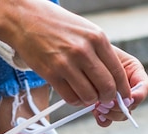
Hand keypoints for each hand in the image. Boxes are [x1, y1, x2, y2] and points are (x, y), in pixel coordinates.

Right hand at [3, 1, 130, 105]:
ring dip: (90, 101)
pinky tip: (74, 94)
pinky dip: (75, 101)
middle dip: (108, 98)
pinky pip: (70, 98)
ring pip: (89, 96)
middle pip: (106, 87)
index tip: (122, 97)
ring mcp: (66, 63)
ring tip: (86, 95)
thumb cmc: (57, 25)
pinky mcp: (51, 74)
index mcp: (97, 38)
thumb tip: (113, 77)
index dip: (122, 89)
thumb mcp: (86, 31)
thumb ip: (100, 52)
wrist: (25, 18)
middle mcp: (84, 51)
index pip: (118, 72)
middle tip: (104, 100)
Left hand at [92, 47, 147, 127]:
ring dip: (111, 113)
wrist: (80, 56)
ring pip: (121, 114)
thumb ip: (115, 72)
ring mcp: (116, 99)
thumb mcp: (106, 55)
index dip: (138, 96)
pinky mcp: (104, 108)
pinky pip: (109, 120)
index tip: (127, 99)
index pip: (144, 88)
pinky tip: (97, 115)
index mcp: (134, 72)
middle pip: (132, 105)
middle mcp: (128, 88)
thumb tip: (122, 96)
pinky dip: (103, 120)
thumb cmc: (93, 50)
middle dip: (119, 107)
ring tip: (97, 106)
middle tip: (105, 103)